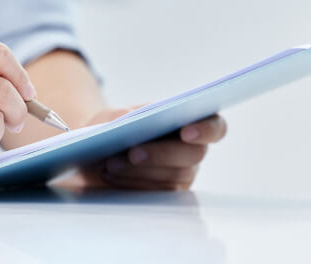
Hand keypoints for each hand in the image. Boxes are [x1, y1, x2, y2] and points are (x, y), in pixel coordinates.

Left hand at [60, 107, 226, 190]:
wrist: (95, 156)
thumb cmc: (110, 130)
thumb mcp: (108, 117)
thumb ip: (117, 115)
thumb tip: (127, 117)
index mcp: (187, 121)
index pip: (214, 126)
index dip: (207, 130)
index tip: (186, 132)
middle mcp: (190, 150)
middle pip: (194, 154)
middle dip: (162, 153)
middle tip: (133, 153)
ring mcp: (181, 175)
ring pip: (173, 176)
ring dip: (140, 170)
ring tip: (111, 163)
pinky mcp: (166, 195)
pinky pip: (157, 193)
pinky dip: (132, 183)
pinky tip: (111, 175)